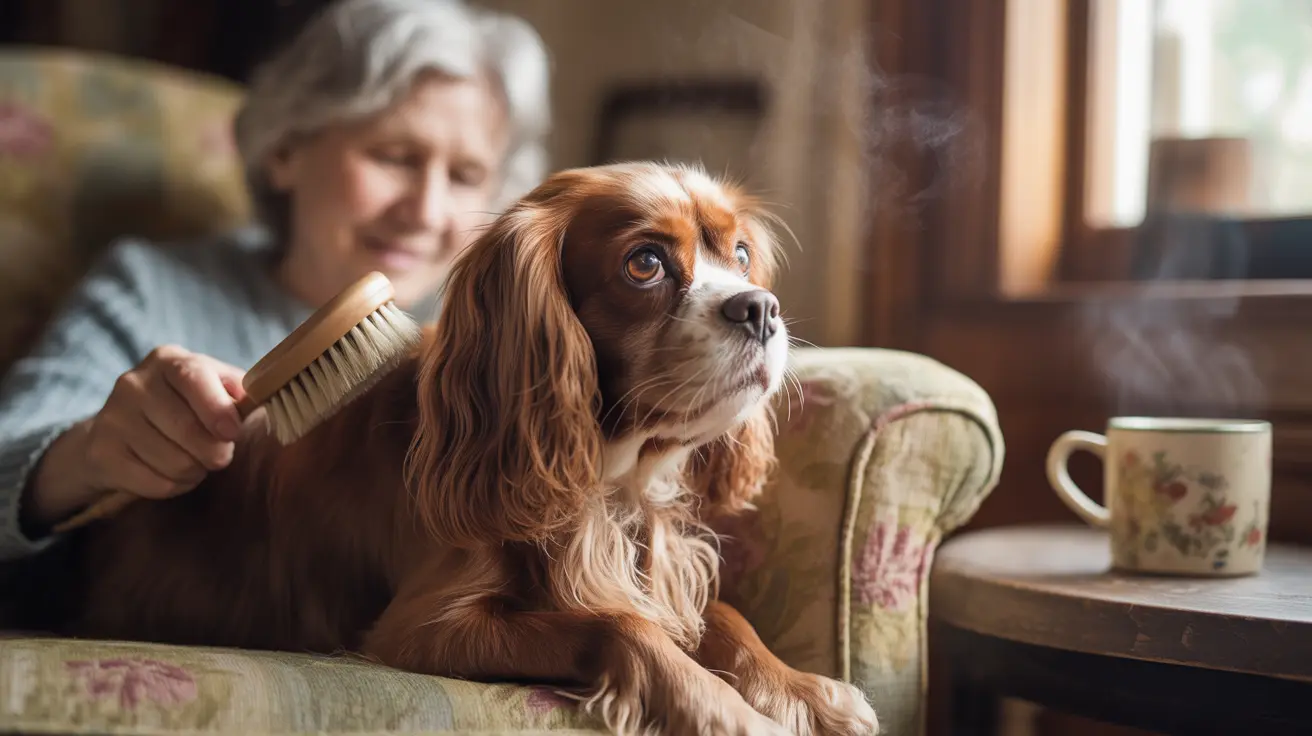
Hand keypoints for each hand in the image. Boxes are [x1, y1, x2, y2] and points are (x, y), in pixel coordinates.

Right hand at [24, 346, 247, 527]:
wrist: (121, 429)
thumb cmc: (186, 406)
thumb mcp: (214, 387)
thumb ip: (239, 392)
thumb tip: (267, 397)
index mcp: (168, 360)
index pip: (192, 377)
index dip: (217, 408)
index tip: (232, 432)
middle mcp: (134, 383)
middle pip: (185, 428)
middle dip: (214, 451)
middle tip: (221, 455)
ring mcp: (112, 417)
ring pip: (173, 461)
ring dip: (195, 471)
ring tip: (195, 462)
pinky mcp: (100, 452)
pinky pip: (154, 483)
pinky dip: (174, 486)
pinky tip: (172, 474)